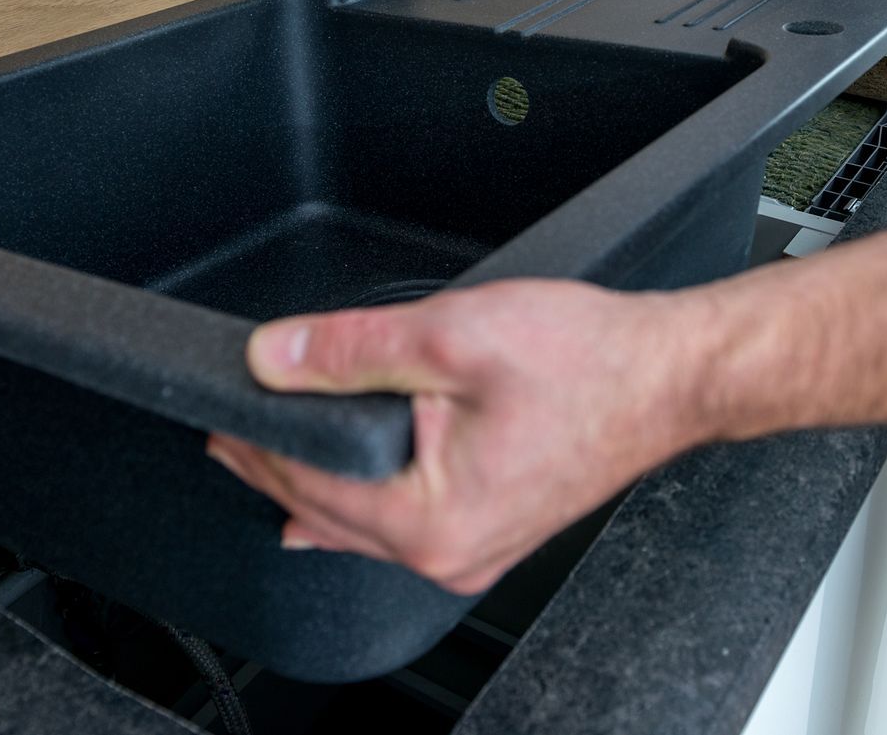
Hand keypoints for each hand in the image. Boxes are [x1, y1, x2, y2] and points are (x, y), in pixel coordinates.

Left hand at [205, 280, 712, 594]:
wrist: (669, 373)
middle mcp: (449, 552)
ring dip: (314, 487)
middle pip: (325, 514)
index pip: (305, 481)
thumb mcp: (451, 335)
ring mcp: (475, 551)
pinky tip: (342, 499)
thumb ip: (350, 349)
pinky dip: (363, 504)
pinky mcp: (493, 532)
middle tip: (227, 431)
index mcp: (431, 517)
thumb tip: (272, 358)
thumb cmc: (587, 361)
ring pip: (362, 528)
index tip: (218, 410)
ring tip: (267, 452)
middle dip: (271, 467)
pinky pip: (402, 530)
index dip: (253, 439)